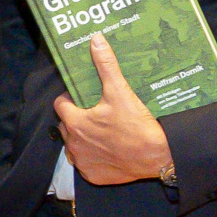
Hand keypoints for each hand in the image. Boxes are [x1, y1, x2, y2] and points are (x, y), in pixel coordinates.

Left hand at [54, 35, 176, 186]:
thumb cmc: (136, 124)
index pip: (60, 105)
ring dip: (83, 138)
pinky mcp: (93, 176)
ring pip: (74, 145)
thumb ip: (106, 65)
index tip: (83, 97)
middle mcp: (73, 144)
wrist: (156, 155)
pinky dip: (93, 157)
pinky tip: (108, 149)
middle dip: (77, 118)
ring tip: (103, 131)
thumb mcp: (120, 90)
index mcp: (75, 122)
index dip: (70, 99)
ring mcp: (82, 162)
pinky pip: (86, 163)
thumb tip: (96, 40)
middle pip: (66, 125)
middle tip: (97, 113)